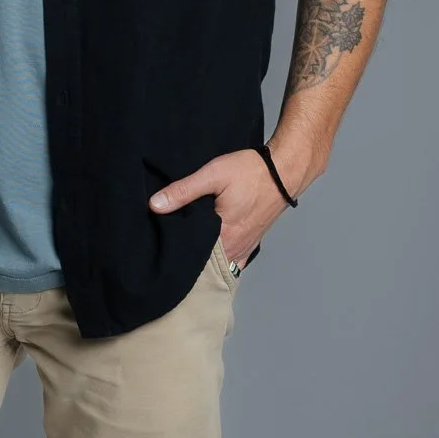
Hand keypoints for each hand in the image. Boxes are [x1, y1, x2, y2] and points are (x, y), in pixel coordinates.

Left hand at [148, 145, 307, 268]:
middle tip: (167, 255)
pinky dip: (220, 262)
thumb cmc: (251, 171)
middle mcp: (235, 247)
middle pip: (204, 265)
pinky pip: (233, 262)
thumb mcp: (213, 174)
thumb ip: (183, 191)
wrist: (283, 171)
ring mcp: (245, 248)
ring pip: (218, 266)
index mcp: (223, 235)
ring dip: (203, 264)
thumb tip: (155, 205)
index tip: (159, 252)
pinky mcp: (251, 243)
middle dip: (186, 262)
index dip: (174, 255)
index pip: (191, 257)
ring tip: (183, 257)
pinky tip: (208, 257)